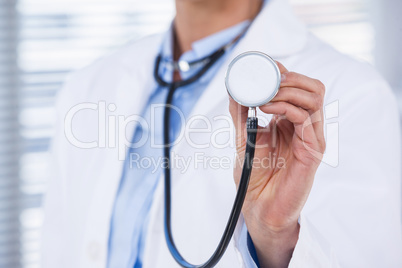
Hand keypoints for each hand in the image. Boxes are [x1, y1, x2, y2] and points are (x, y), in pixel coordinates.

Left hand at [229, 62, 325, 267]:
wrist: (258, 206)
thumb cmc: (254, 175)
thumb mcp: (244, 136)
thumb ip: (241, 112)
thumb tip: (234, 85)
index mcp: (291, 121)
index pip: (298, 86)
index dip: (283, 71)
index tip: (263, 64)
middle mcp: (305, 126)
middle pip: (313, 87)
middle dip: (289, 77)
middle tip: (267, 79)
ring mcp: (312, 137)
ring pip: (314, 97)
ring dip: (287, 89)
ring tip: (264, 95)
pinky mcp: (313, 150)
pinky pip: (306, 117)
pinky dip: (286, 106)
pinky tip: (266, 107)